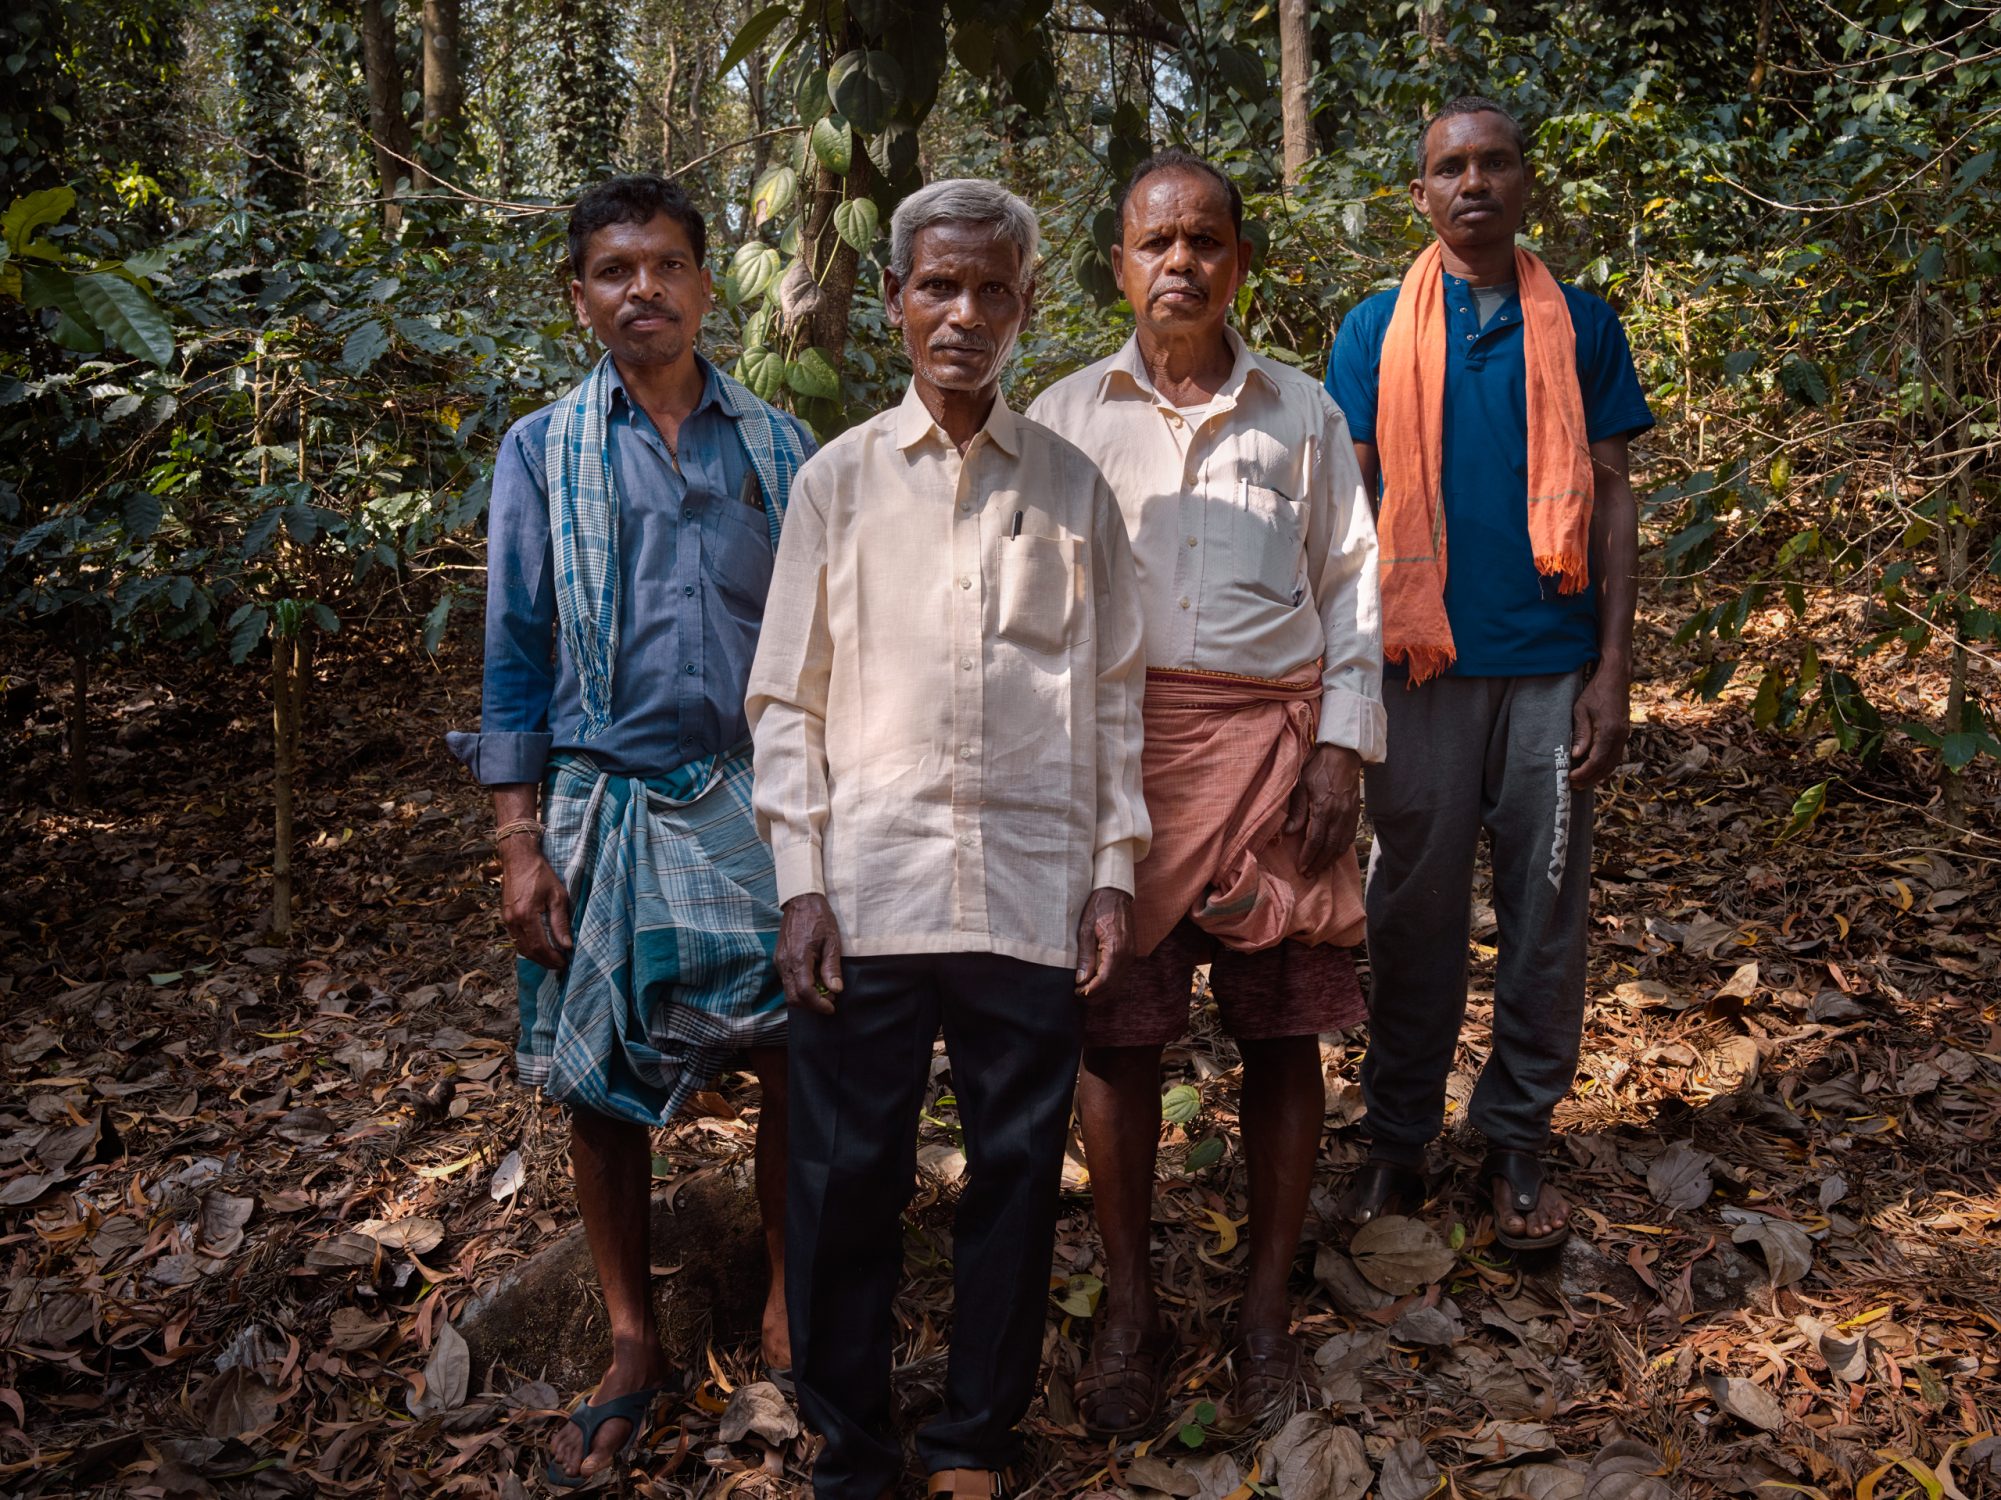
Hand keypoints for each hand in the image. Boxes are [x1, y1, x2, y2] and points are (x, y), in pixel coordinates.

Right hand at [500, 843, 572, 968]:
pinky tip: (539, 947)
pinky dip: (528, 946)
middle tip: (559, 965)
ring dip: (536, 956)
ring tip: (551, 959)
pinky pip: (516, 938)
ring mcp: (507, 919)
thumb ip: (560, 922)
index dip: (552, 958)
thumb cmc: (541, 874)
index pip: (539, 946)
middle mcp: (513, 920)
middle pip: (528, 951)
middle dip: (545, 961)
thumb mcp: (557, 896)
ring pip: (520, 946)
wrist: (519, 858)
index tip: (565, 962)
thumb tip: (567, 945)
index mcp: (526, 915)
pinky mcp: (505, 916)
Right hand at [777, 894, 844, 1014]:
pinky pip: (787, 981)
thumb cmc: (819, 918)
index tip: (832, 1007)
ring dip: (805, 997)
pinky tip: (814, 979)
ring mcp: (779, 961)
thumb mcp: (832, 941)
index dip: (818, 1005)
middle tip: (829, 1000)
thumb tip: (835, 989)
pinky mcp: (779, 959)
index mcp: (798, 959)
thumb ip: (832, 967)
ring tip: (824, 989)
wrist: (801, 900)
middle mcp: (784, 963)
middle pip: (793, 998)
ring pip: (788, 991)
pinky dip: (800, 987)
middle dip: (811, 1005)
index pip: (805, 993)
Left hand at [1074, 887, 1132, 996]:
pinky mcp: (1130, 953)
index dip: (1091, 990)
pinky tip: (1096, 983)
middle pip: (1113, 985)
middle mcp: (1127, 955)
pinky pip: (1121, 974)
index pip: (1104, 980)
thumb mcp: (1085, 930)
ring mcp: (1131, 954)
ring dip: (1103, 991)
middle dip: (1095, 994)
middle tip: (1078, 995)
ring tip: (1085, 991)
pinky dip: (1109, 983)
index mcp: (1116, 949)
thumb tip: (1081, 980)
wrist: (1115, 894)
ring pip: (1118, 982)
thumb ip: (1085, 956)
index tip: (1077, 993)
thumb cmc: (1098, 908)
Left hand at [1283, 743, 1362, 876]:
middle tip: (1308, 874)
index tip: (1301, 868)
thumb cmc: (1318, 766)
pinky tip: (1333, 854)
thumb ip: (1297, 810)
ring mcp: (1350, 814)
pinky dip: (1341, 849)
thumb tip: (1289, 833)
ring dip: (1331, 860)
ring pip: (1342, 844)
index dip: (1308, 857)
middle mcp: (1340, 815)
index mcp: (1324, 808)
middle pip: (1330, 847)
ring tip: (1320, 869)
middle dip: (1319, 863)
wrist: (1343, 753)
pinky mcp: (1356, 812)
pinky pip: (1349, 837)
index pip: (1316, 840)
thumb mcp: (1301, 784)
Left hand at [1569, 661, 1630, 786]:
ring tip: (1583, 782)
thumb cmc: (1596, 691)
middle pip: (1606, 766)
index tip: (1570, 778)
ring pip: (1613, 763)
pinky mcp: (1623, 733)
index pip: (1597, 760)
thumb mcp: (1582, 710)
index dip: (1584, 772)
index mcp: (1610, 731)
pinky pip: (1615, 755)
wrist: (1616, 677)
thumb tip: (1577, 755)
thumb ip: (1582, 733)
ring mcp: (1624, 735)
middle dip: (1590, 778)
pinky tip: (1594, 769)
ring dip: (1598, 774)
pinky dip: (1605, 765)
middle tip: (1574, 786)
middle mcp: (1620, 736)